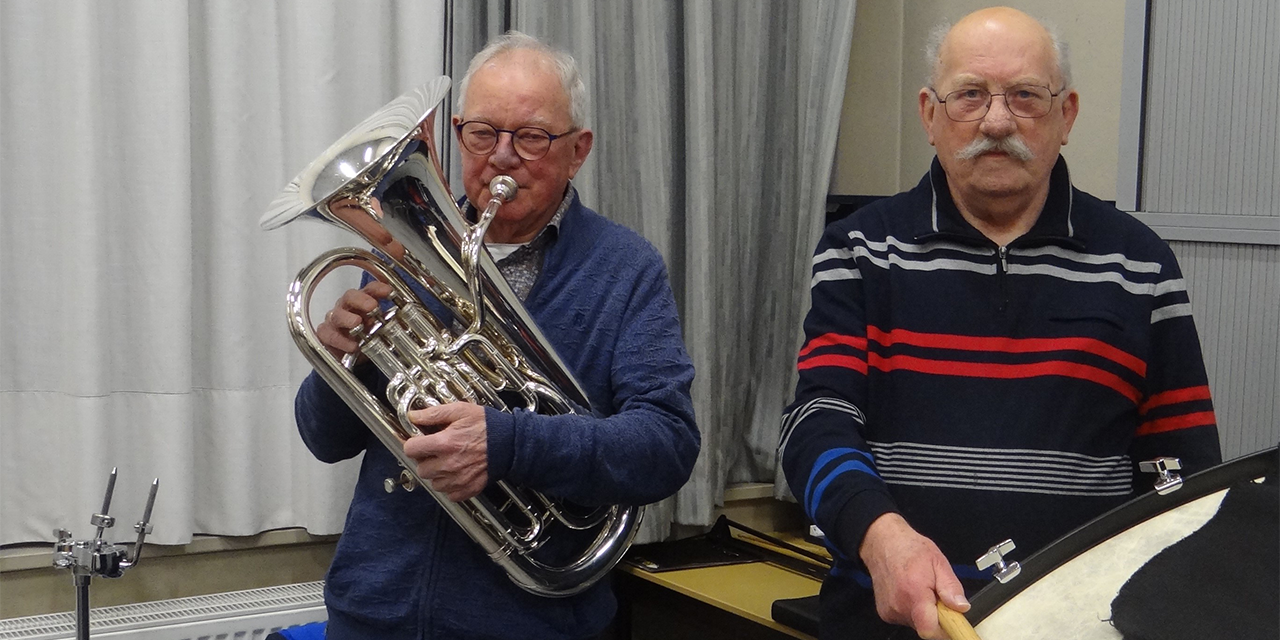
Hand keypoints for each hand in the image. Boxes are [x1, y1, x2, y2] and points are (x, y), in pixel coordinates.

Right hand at [316, 281, 392, 358]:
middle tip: (372, 306)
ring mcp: (335, 320)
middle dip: (361, 300)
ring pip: (336, 314)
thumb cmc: (366, 336)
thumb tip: (407, 323)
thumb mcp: (382, 329)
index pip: (369, 289)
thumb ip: (392, 323)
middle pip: (350, 296)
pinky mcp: (325, 334)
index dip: (378, 288)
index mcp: (363, 302)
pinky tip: (352, 346)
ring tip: (357, 324)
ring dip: (347, 318)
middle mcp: (347, 307)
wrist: (351, 357)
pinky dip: (340, 340)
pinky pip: (328, 334)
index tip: (389, 292)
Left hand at [403, 402, 488, 501]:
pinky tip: (458, 473)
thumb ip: (433, 414)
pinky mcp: (468, 489)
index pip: (410, 449)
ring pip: (434, 483)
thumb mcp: (460, 411)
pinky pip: (449, 494)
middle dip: (426, 460)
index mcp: (444, 443)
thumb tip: (413, 416)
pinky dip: (451, 485)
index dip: (414, 444)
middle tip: (437, 451)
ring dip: (438, 474)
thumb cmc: (488, 426)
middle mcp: (449, 464)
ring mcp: (458, 479)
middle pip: (421, 468)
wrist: (511, 443)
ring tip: (449, 462)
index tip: (419, 442)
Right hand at [859, 513, 967, 639]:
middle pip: (926, 627)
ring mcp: (890, 611)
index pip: (930, 629)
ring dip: (924, 613)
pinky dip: (912, 610)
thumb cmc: (909, 548)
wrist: (882, 543)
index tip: (954, 623)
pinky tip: (910, 593)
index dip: (945, 630)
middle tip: (938, 597)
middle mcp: (899, 605)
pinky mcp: (885, 613)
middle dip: (937, 617)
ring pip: (917, 623)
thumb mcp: (938, 561)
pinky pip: (906, 619)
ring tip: (922, 591)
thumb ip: (950, 587)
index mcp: (914, 592)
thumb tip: (961, 607)